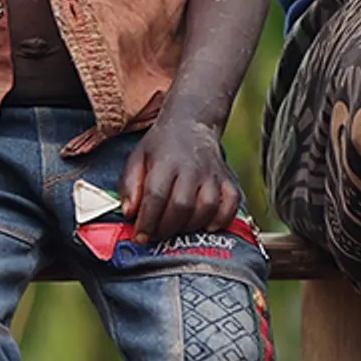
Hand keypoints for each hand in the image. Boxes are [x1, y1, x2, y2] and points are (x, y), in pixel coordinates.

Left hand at [120, 112, 243, 242]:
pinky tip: (208, 226)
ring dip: (191, 226)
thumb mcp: (137, 158)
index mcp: (165, 161)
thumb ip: (130, 185)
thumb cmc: (161, 147)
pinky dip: (222, 219)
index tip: (140, 237)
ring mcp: (212, 174)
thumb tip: (129, 213)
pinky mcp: (228, 180)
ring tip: (176, 231)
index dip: (147, 220)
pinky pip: (231, 204)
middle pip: (181, 205)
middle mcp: (191, 168)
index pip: (156, 195)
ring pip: (207, 208)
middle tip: (156, 236)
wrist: (192, 124)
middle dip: (167, 228)